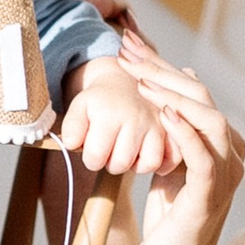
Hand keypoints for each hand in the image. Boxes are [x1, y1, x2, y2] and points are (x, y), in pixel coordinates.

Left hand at [58, 53, 163, 180]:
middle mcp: (136, 117)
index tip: (93, 149)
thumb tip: (71, 145)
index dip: (91, 159)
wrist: (127, 80)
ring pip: (148, 164)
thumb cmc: (101, 101)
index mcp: (109, 113)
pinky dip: (160, 162)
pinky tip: (146, 153)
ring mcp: (157, 123)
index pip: (95, 158)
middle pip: (121, 164)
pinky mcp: (172, 128)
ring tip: (128, 151)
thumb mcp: (80, 107)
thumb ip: (71, 127)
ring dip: (135, 164)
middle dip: (111, 163)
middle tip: (110, 149)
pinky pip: (171, 158)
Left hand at [123, 58, 244, 244]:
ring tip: (140, 79)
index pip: (195, 92)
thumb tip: (173, 92)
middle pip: (202, 98)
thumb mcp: (170, 169)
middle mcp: (229, 155)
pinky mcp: (209, 197)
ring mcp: (223, 176)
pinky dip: (183, 130)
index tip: (129, 47)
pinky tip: (161, 112)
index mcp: (220, 145)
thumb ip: (175, 133)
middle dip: (162, 70)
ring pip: (209, 119)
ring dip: (172, 94)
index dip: (162, 66)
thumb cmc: (169, 225)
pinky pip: (202, 156)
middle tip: (128, 50)